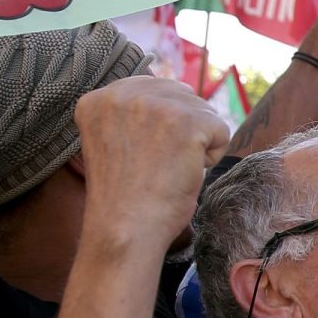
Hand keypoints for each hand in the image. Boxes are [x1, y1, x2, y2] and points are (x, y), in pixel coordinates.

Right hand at [74, 76, 228, 247]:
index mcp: (97, 99)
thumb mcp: (115, 141)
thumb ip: (133, 114)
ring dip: (197, 143)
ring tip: (169, 169)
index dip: (163, 124)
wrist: (126, 227)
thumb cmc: (125, 196)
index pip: (152, 90)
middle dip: (183, 129)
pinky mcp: (186, 120)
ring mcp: (154, 104)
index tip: (146, 154)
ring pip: (202, 112)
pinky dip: (212, 155)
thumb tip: (179, 95)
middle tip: (159, 164)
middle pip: (181, 95)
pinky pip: (220, 130)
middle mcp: (121, 94)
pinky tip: (186, 172)